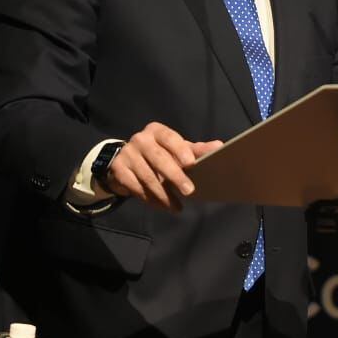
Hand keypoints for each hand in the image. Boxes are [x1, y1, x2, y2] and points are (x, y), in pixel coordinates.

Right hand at [103, 122, 223, 211]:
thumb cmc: (160, 154)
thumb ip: (196, 150)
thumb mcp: (177, 150)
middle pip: (159, 159)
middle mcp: (140, 139)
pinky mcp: (118, 170)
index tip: (191, 163)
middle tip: (189, 191)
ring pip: (147, 177)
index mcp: (156, 131)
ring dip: (164, 194)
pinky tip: (162, 205)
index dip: (180, 150)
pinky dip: (150, 199)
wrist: (127, 161)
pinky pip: (136, 187)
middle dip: (175, 176)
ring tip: (177, 207)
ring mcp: (127, 154)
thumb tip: (220, 146)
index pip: (170, 138)